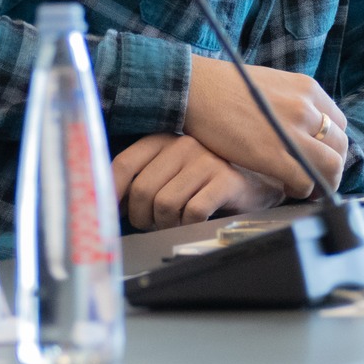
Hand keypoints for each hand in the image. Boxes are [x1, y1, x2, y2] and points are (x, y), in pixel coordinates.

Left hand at [113, 134, 284, 230]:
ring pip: (165, 204)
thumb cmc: (204, 180)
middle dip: (142, 217)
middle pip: (142, 190)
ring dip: (165, 223)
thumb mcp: (170, 171)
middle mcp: (182, 144)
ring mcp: (205, 160)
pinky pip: (192, 212)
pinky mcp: (225, 180)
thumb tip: (107, 204)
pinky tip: (194, 221)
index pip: (124, 164)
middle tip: (151, 224)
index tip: (108, 213)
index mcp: (162, 139)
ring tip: (174, 222)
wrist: (256, 182)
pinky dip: (188, 225)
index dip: (112, 193)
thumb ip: (141, 180)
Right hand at [182, 56, 347, 196]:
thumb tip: (296, 124)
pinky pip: (306, 180)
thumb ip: (290, 102)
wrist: (194, 88)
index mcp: (307, 88)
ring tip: (307, 189)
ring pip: (332, 165)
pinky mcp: (275, 154)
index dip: (329, 145)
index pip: (337, 123)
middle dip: (332, 166)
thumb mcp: (270, 84)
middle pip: (340, 145)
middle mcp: (306, 107)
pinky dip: (302, 190)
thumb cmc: (223, 87)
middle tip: (316, 179)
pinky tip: (287, 189)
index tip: (316, 156)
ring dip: (324, 182)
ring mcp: (292, 131)